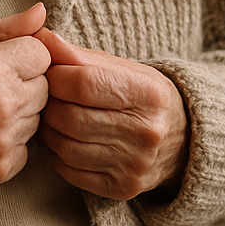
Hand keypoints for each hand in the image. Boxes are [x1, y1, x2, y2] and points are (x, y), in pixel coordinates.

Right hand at [0, 2, 50, 199]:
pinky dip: (10, 143)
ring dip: (19, 114)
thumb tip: (41, 12)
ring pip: (37, 119)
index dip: (23, 56)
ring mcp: (1, 142)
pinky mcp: (0, 170)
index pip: (42, 54)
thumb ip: (4, 29)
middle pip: (45, 87)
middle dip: (24, 84)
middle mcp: (0, 107)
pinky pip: (26, 149)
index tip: (1, 63)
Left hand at [33, 28, 188, 199]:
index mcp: (148, 93)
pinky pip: (71, 171)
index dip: (56, 76)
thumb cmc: (143, 97)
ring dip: (49, 130)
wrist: (183, 140)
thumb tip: (41, 38)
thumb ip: (80, 55)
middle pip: (71, 117)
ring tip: (54, 116)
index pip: (84, 83)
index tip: (50, 71)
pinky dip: (59, 155)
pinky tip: (67, 140)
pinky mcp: (122, 187)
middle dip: (48, 104)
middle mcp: (146, 131)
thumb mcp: (123, 68)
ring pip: (66, 147)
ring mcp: (135, 164)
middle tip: (46, 96)